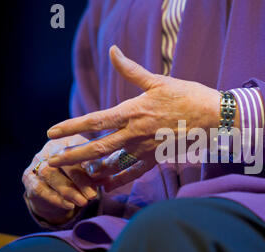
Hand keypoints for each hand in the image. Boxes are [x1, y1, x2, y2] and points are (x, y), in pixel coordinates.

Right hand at [22, 134, 98, 224]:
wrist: (61, 187)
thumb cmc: (86, 173)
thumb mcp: (96, 170)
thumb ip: (100, 172)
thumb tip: (106, 178)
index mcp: (71, 139)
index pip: (78, 145)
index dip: (88, 159)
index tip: (99, 174)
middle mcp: (52, 146)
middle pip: (63, 160)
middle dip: (79, 180)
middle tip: (92, 195)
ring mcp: (38, 160)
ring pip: (49, 173)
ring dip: (67, 190)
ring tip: (83, 202)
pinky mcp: (28, 176)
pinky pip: (39, 187)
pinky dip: (55, 198)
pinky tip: (69, 205)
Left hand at [45, 45, 228, 188]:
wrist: (212, 116)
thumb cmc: (186, 95)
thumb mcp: (157, 81)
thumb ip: (131, 69)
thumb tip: (113, 51)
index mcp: (133, 112)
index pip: (95, 121)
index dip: (71, 126)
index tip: (52, 132)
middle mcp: (135, 133)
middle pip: (97, 148)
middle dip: (72, 156)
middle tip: (52, 162)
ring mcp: (145, 149)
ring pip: (113, 163)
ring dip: (93, 170)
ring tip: (77, 176)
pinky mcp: (157, 158)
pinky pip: (135, 172)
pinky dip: (120, 180)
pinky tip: (107, 186)